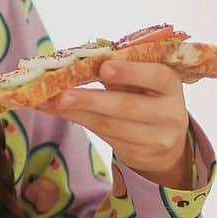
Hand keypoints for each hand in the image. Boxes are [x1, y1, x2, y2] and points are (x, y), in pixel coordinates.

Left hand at [38, 60, 191, 187]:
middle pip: (126, 107)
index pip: (156, 77)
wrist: (166, 142)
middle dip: (90, 99)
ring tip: (46, 101)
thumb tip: (76, 63)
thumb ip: (118, 72)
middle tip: (61, 94)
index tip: (103, 67)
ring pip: (108, 124)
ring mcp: (154, 138)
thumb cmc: (146, 98)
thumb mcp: (143, 82)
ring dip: (73, 111)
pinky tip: (55, 111)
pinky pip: (100, 135)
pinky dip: (75, 120)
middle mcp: (168, 114)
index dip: (130, 72)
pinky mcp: (136, 154)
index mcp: (170, 86)